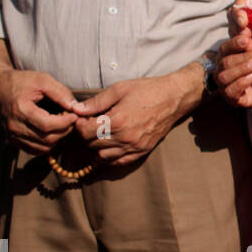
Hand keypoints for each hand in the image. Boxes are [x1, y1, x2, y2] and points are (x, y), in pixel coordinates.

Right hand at [0, 67, 81, 154]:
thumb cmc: (21, 81)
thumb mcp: (42, 79)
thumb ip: (60, 93)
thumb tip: (76, 107)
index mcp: (21, 110)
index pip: (48, 125)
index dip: (65, 123)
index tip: (75, 115)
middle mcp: (14, 125)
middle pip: (47, 138)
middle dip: (64, 131)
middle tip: (71, 120)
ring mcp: (12, 134)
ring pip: (42, 147)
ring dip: (57, 139)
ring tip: (62, 125)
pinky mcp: (12, 139)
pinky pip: (34, 150)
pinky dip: (46, 144)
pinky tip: (52, 132)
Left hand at [71, 68, 201, 165]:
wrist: (175, 98)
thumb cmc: (148, 90)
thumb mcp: (119, 89)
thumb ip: (96, 101)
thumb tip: (76, 109)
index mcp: (117, 120)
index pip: (85, 132)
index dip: (78, 125)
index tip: (81, 118)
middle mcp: (125, 137)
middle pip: (91, 144)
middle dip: (85, 135)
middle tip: (89, 124)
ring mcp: (134, 146)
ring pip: (102, 157)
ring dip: (96, 147)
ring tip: (99, 134)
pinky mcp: (142, 150)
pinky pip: (119, 162)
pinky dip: (110, 157)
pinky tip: (110, 145)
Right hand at [217, 32, 251, 109]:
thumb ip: (249, 36)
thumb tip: (241, 17)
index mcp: (228, 56)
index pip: (226, 46)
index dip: (234, 40)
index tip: (247, 36)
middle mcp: (223, 69)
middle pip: (225, 60)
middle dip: (243, 56)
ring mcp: (226, 84)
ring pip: (224, 75)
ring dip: (241, 68)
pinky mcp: (233, 98)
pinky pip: (230, 91)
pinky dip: (241, 83)